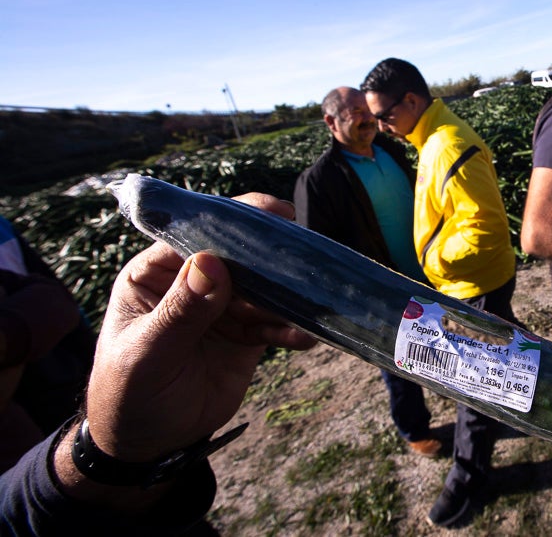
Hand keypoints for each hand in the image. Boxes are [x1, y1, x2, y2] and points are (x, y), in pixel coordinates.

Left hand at [83, 194, 315, 463]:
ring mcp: (223, 307)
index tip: (276, 215)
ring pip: (264, 288)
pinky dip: (292, 328)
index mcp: (158, 272)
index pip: (200, 233)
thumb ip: (180, 311)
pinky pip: (274, 323)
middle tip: (308, 256)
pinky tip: (306, 337)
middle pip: (241, 256)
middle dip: (273, 256)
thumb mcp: (146, 352)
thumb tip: (211, 262)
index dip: (237, 220)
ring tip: (316, 301)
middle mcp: (193, 282)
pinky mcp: (246, 335)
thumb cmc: (127, 393)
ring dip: (290, 295)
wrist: (145, 444)